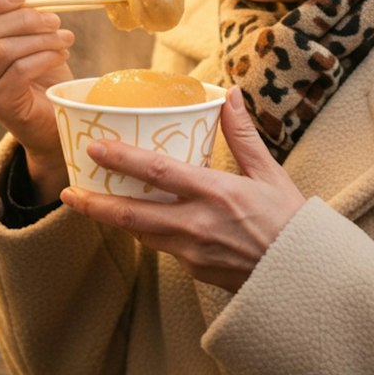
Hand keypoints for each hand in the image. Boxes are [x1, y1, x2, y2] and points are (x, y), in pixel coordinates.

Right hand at [0, 0, 74, 187]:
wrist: (55, 124)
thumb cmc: (44, 80)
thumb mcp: (31, 41)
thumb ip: (14, 15)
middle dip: (27, 19)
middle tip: (57, 20)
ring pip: (5, 49)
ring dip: (41, 39)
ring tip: (66, 39)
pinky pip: (19, 71)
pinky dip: (44, 58)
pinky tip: (61, 56)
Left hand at [60, 87, 306, 291]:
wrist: (306, 280)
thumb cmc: (290, 222)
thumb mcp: (270, 173)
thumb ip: (242, 134)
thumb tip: (229, 94)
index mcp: (217, 194)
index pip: (158, 173)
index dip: (122, 159)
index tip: (94, 147)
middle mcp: (198, 225)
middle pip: (132, 215)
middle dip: (95, 203)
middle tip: (67, 191)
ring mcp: (193, 252)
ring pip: (140, 234)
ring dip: (111, 218)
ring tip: (87, 202)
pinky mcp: (194, 270)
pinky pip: (161, 247)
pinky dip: (142, 231)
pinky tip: (133, 220)